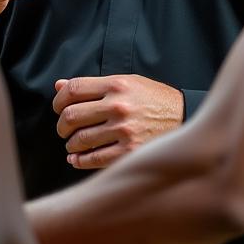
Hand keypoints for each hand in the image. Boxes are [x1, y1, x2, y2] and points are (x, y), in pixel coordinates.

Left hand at [53, 74, 183, 169]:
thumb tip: (59, 85)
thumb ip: (93, 85)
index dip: (59, 99)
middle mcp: (118, 106)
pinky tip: (78, 158)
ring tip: (75, 143)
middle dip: (61, 125)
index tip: (58, 107)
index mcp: (117, 84)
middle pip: (71, 116)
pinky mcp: (129, 152)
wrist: (185, 118)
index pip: (74, 89)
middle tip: (64, 129)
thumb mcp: (127, 83)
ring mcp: (124, 130)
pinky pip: (93, 159)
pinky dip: (80, 160)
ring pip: (80, 140)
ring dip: (71, 144)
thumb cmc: (153, 99)